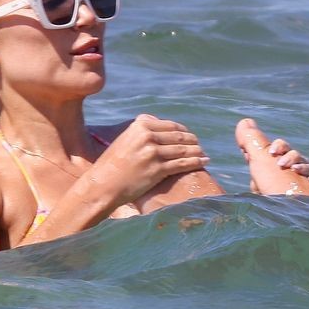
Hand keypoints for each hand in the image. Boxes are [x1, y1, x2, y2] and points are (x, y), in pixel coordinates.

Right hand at [88, 113, 210, 206]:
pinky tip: (205, 161)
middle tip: (200, 146)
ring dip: (197, 151)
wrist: (103, 185)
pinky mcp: (157, 169)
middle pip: (179, 137)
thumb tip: (161, 123)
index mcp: (140, 125)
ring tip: (204, 153)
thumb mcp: (126, 139)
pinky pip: (183, 163)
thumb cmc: (113, 164)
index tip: (191, 136)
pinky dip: (197, 161)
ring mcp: (153, 153)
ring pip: (183, 149)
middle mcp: (147, 136)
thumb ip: (143, 130)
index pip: (171, 125)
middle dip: (193, 141)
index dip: (184, 131)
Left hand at [234, 117, 308, 195]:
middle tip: (281, 164)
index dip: (278, 147)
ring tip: (293, 171)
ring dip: (300, 166)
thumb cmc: (267, 187)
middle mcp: (291, 169)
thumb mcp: (256, 164)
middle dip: (290, 155)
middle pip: (296, 155)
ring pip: (308, 165)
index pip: (281, 148)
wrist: (280, 212)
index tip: (272, 153)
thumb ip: (250, 143)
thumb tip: (245, 121)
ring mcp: (303, 179)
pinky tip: (308, 180)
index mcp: (277, 162)